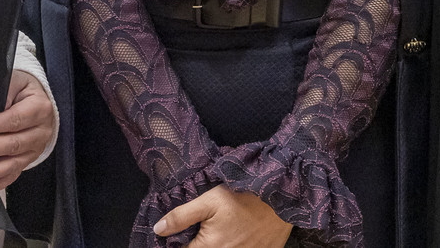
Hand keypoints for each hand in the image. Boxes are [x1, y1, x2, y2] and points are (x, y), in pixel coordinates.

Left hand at [0, 70, 55, 190]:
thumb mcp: (14, 83)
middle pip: (13, 144)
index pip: (14, 120)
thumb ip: (1, 93)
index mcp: (40, 109)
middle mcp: (41, 132)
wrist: (37, 100)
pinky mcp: (28, 162)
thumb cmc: (21, 90)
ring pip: (12, 164)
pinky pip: (12, 176)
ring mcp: (35, 150)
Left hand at [153, 185, 291, 247]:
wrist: (281, 196)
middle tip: (206, 230)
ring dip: (216, 245)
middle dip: (199, 243)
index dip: (178, 243)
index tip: (181, 235)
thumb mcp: (209, 200)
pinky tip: (237, 236)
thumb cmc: (244, 196)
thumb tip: (158, 230)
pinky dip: (236, 245)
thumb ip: (182, 216)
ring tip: (222, 232)